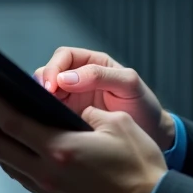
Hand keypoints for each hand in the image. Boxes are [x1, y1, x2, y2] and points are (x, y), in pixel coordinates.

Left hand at [0, 79, 166, 192]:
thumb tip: (69, 111)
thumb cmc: (140, 170)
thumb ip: (86, 114)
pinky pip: (25, 179)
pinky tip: (17, 149)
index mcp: (60, 149)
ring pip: (8, 164)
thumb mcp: (117, 125)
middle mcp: (48, 173)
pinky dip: (14, 159)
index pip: (11, 121)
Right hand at [34, 47, 174, 151]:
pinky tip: (45, 124)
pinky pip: (50, 114)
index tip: (53, 85)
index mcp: (93, 63)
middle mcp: (78, 79)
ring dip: (40, 100)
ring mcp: (72, 100)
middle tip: (45, 99)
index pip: (64, 56)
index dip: (54, 67)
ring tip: (42, 112)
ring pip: (45, 94)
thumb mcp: (128, 85)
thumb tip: (66, 78)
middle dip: (43, 82)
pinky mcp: (69, 120)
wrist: (152, 136)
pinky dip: (44, 116)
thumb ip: (100, 75)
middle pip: (50, 73)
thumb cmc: (143, 106)